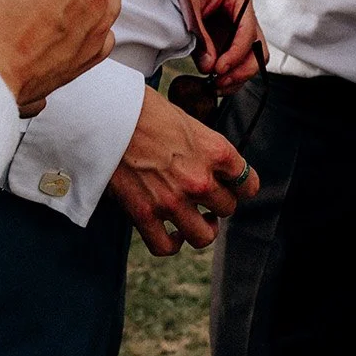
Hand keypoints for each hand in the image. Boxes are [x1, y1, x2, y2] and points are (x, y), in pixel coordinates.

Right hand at [111, 87, 259, 254]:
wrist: (107, 114)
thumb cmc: (145, 109)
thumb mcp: (187, 120)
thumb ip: (203, 147)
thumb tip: (208, 162)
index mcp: (215, 151)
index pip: (247, 182)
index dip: (243, 186)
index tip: (235, 187)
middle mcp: (199, 179)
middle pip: (227, 208)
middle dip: (219, 203)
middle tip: (208, 198)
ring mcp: (172, 201)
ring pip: (204, 235)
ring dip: (202, 228)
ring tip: (196, 220)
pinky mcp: (144, 214)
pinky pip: (166, 246)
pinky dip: (172, 244)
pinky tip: (173, 234)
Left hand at [184, 0, 265, 92]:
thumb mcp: (188, 7)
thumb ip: (200, 36)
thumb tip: (209, 67)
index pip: (249, 30)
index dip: (237, 53)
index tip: (220, 68)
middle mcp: (244, 14)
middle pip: (258, 49)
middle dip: (242, 69)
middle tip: (220, 80)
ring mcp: (237, 30)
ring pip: (252, 61)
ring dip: (237, 77)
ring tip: (216, 85)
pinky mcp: (228, 42)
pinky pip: (238, 64)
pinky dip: (230, 76)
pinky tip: (215, 83)